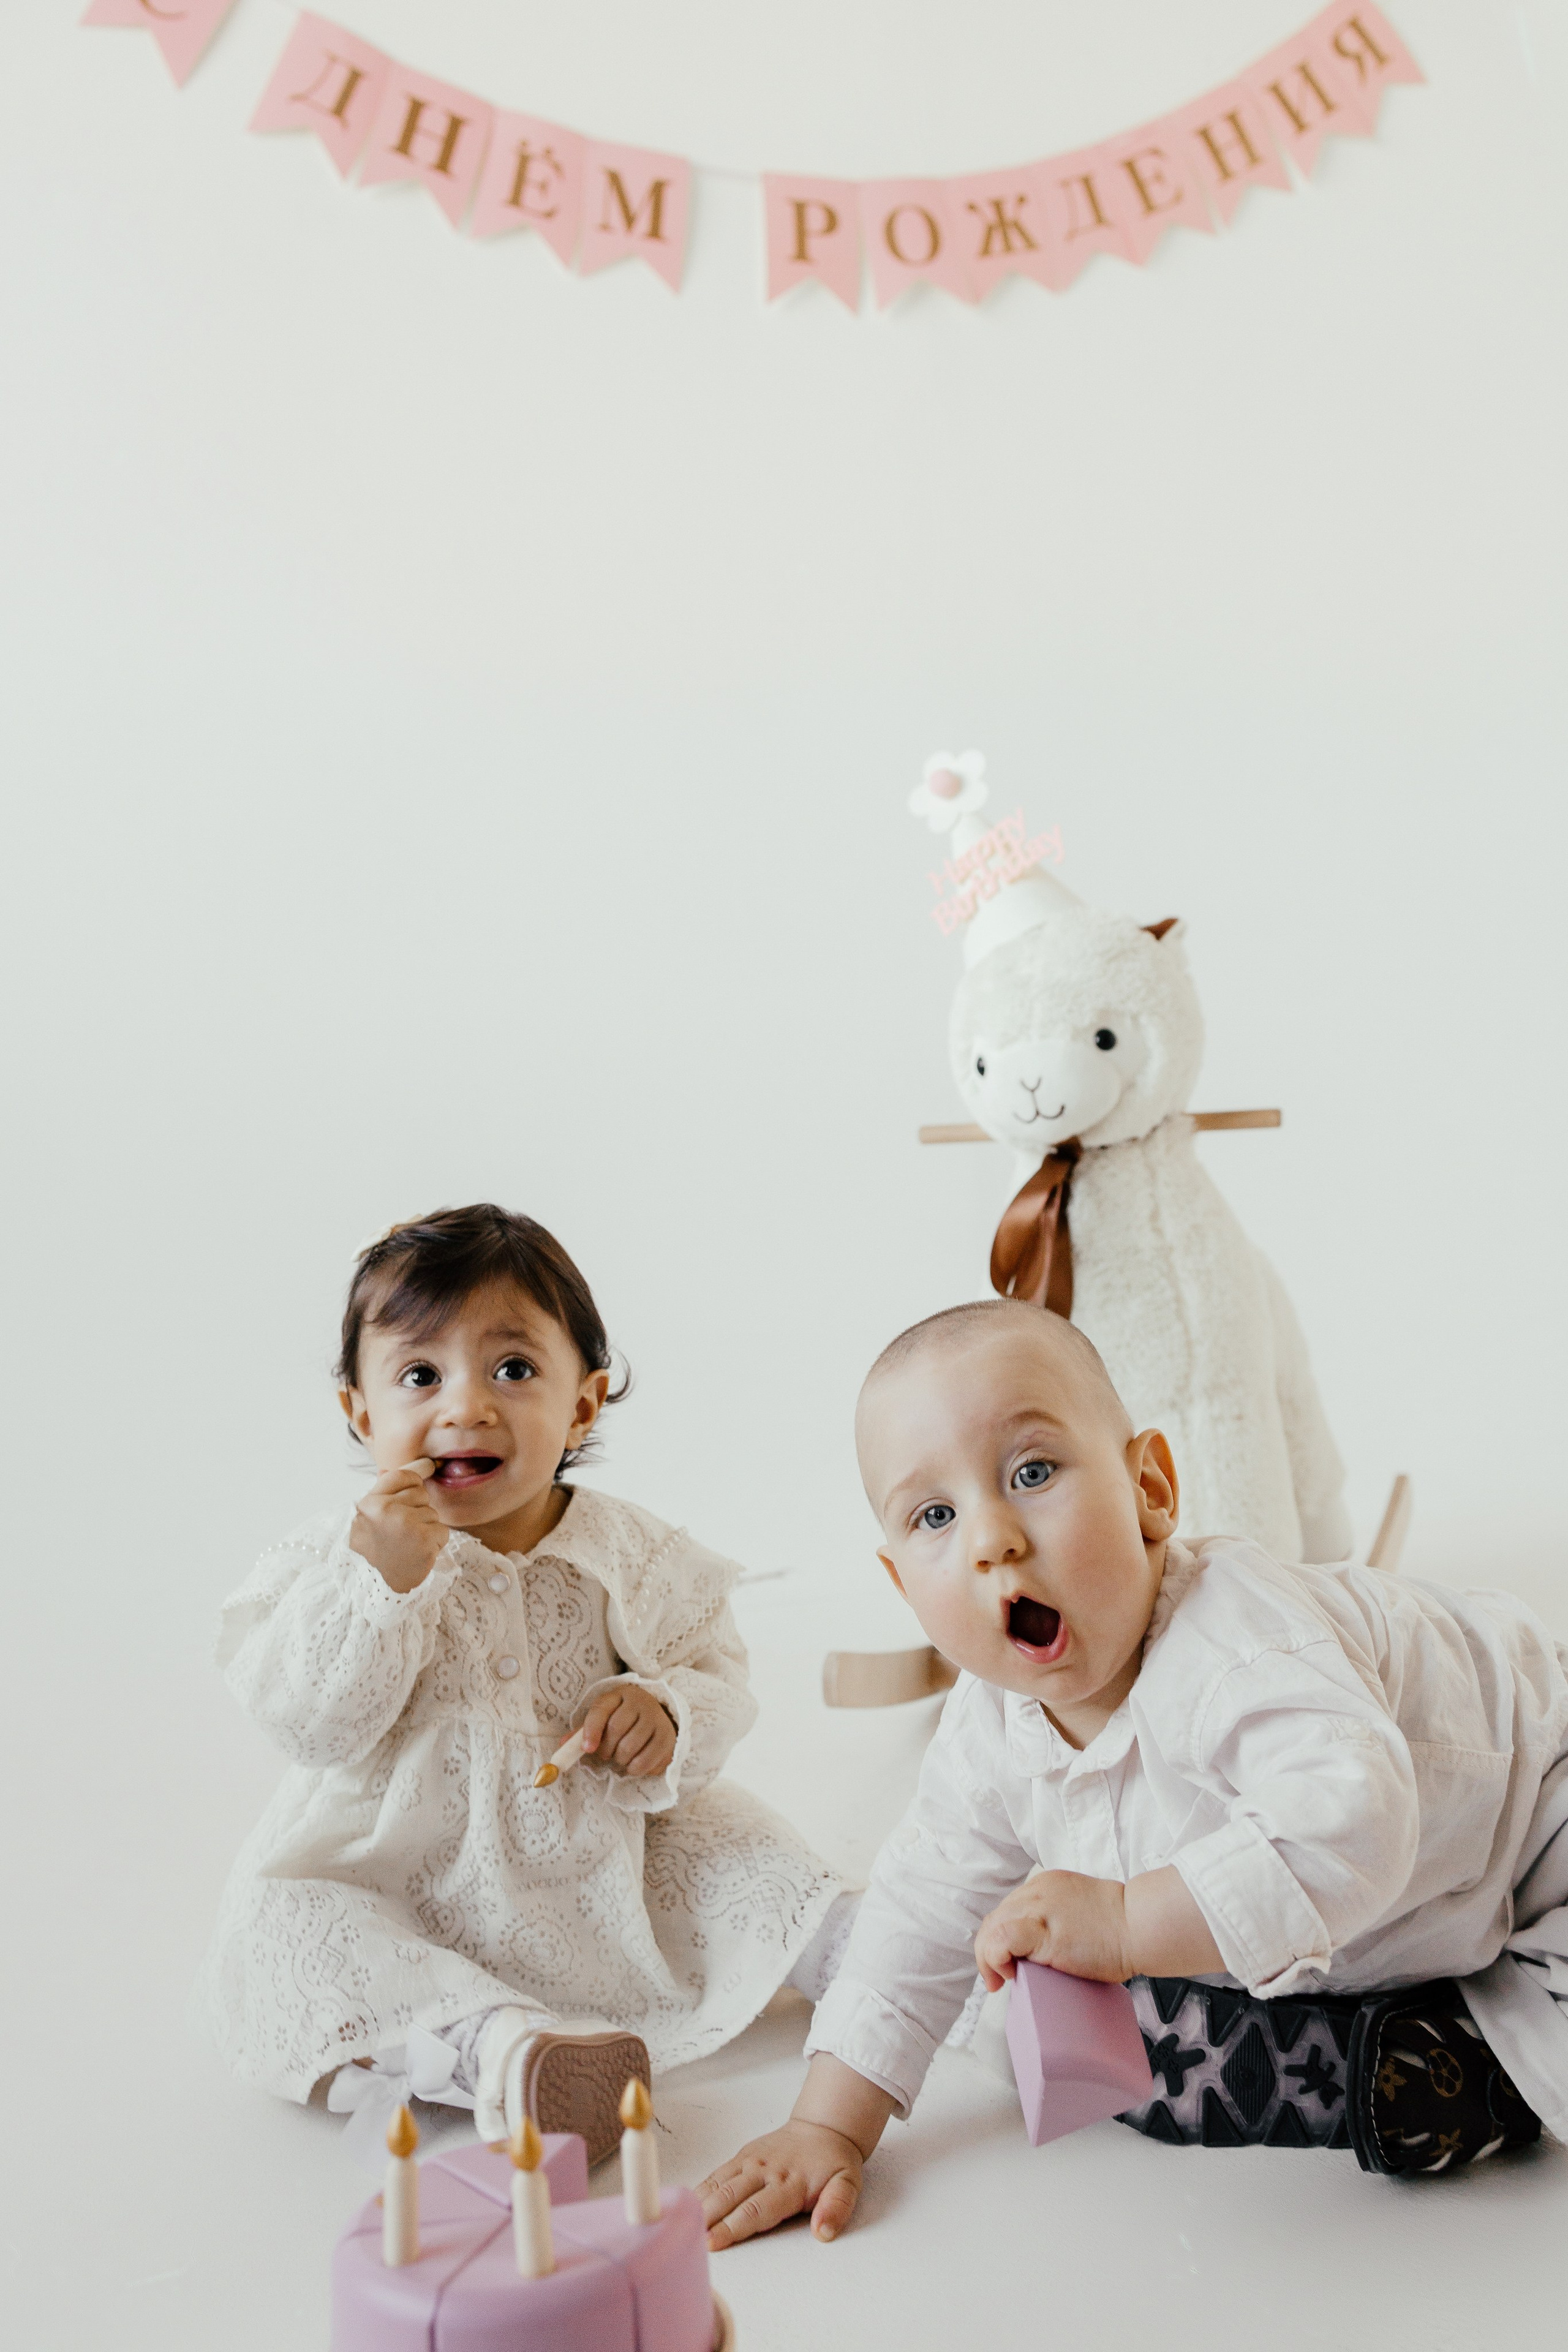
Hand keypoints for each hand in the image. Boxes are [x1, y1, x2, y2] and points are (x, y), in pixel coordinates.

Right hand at [350, 1460, 444, 1592]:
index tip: (422, 1477)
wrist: (373, 1586)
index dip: (414, 1478)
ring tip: (407, 1544)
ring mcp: (407, 1526)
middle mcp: (388, 1511)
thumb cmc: (374, 1548)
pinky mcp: (424, 1543)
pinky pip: (442, 1531)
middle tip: (401, 1531)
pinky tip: (418, 1553)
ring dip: (426, 1528)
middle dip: (417, 1510)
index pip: (403, 1475)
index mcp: (371, 1503)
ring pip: (433, 1514)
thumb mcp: (370, 1517)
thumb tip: (412, 1465)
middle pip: (422, 1494)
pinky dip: (435, 1543)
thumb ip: (387, 1490)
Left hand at [578, 1684, 677, 1777]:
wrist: (658, 1716)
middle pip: (616, 1729)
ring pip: (630, 1748)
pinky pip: (646, 1763)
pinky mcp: (669, 1739)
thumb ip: (584, 1730)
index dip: (591, 1730)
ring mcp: (658, 1720)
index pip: (601, 1709)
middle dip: (605, 1749)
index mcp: (621, 1694)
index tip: (586, 1749)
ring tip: (619, 1758)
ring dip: (619, 1760)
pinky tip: (632, 1764)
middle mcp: (642, 1703)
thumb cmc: (624, 1718)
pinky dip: (634, 1769)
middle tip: (604, 1755)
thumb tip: (563, 1745)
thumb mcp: (605, 1716)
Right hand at [698, 2055, 896, 2248]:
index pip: (756, 2209)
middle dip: (707, 2219)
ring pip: (718, 2183)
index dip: (732, 2227)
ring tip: (679, 2223)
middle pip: (730, 2197)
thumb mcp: (847, 2184)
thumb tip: (823, 2231)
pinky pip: (717, 2173)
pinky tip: (687, 2204)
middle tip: (687, 2238)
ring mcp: (750, 2161)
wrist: (823, 2128)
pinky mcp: (742, 2155)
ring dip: (699, 2204)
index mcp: (789, 2182)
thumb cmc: (833, 2162)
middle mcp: (765, 2170)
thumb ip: (837, 2207)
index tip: (713, 2242)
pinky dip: (701, 2188)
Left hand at [974, 1864, 1222, 1987]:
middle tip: (998, 1979)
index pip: (1007, 1909)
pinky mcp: (1043, 1931)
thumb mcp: (1079, 1912)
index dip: (999, 1938)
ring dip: (987, 1958)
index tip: (1005, 1962)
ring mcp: (1038, 1909)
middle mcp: (1037, 1891)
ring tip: (1000, 1981)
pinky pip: (1001, 1940)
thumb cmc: (1122, 1928)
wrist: (1141, 1925)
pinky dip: (995, 1957)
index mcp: (1045, 1886)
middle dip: (988, 1951)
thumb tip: (1045, 1952)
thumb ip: (1059, 1921)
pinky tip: (1007, 1974)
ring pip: (991, 1929)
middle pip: (995, 1918)